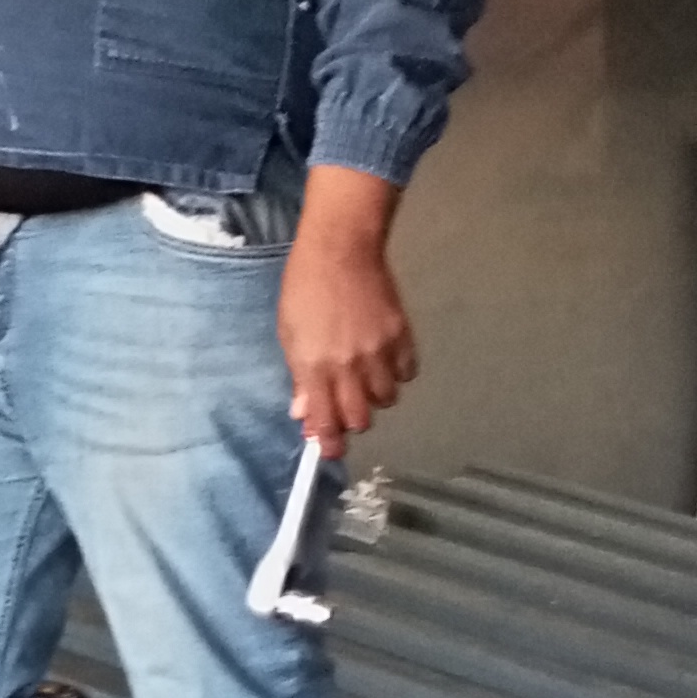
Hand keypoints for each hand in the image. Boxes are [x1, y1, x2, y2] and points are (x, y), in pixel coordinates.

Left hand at [279, 168, 414, 457]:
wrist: (340, 248)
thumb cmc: (304, 288)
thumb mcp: (289, 334)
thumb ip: (299, 378)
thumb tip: (304, 413)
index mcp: (315, 366)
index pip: (325, 421)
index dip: (329, 443)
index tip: (329, 449)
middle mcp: (349, 365)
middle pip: (361, 419)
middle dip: (352, 420)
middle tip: (345, 406)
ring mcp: (379, 351)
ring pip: (387, 399)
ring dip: (375, 396)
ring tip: (364, 377)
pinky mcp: (401, 336)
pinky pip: (407, 374)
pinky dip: (396, 374)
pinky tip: (384, 360)